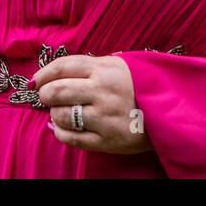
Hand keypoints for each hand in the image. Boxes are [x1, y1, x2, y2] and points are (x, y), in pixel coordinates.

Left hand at [33, 54, 149, 154]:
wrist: (169, 112)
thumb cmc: (139, 85)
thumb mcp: (119, 65)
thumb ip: (90, 65)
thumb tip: (55, 72)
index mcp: (104, 69)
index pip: (62, 67)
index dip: (43, 74)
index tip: (36, 81)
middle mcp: (102, 92)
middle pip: (57, 92)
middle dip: (45, 95)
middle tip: (46, 97)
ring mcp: (105, 117)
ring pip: (62, 116)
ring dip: (55, 114)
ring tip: (60, 112)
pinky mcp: (108, 140)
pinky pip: (72, 139)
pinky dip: (60, 133)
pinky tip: (61, 128)